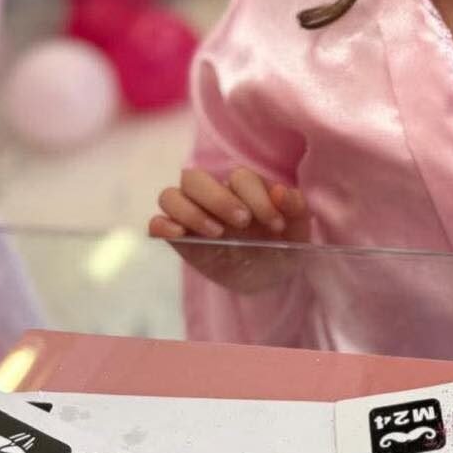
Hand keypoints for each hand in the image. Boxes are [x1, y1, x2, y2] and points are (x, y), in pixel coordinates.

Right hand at [149, 167, 311, 292]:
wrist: (268, 276)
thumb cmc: (281, 244)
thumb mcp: (297, 231)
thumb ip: (296, 208)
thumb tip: (281, 191)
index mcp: (242, 186)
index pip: (239, 176)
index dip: (256, 196)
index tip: (275, 224)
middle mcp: (212, 194)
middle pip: (194, 177)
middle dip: (218, 199)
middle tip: (243, 223)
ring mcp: (191, 214)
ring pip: (170, 196)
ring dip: (190, 212)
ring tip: (217, 234)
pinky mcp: (178, 238)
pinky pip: (155, 223)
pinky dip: (163, 226)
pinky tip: (182, 237)